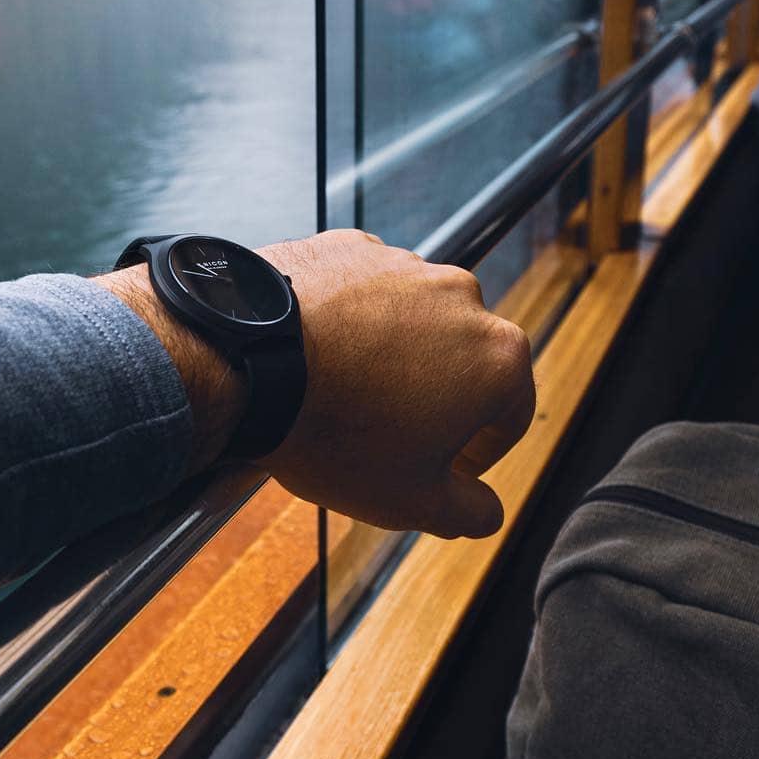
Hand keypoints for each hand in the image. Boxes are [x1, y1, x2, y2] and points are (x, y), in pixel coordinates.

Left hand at [257, 231, 534, 538]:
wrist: (247, 364)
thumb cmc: (335, 434)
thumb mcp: (412, 501)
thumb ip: (468, 512)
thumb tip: (486, 511)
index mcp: (497, 358)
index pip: (511, 415)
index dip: (480, 452)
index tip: (446, 468)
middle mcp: (462, 297)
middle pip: (461, 362)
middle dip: (434, 399)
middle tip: (386, 434)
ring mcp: (403, 264)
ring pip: (411, 323)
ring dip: (391, 356)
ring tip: (342, 394)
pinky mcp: (348, 246)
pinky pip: (359, 293)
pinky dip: (347, 320)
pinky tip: (315, 357)